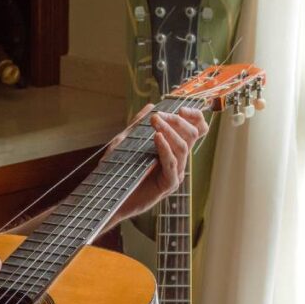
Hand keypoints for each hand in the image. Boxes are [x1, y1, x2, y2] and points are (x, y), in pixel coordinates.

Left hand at [107, 105, 208, 221]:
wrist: (109, 197)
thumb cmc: (118, 171)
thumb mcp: (125, 143)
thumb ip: (137, 125)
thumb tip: (150, 106)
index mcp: (172, 149)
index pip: (195, 130)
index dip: (194, 116)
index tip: (182, 107)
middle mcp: (178, 160)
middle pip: (192, 135)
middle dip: (177, 121)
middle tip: (158, 116)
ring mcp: (175, 173)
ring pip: (183, 147)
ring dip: (170, 130)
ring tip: (155, 122)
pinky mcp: (168, 184)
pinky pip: (172, 164)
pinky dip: (165, 148)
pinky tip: (157, 137)